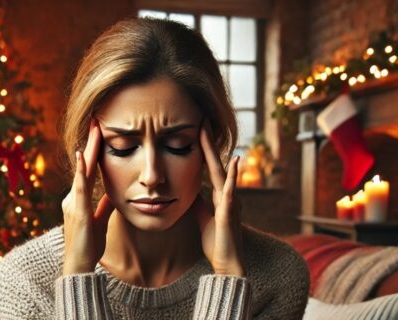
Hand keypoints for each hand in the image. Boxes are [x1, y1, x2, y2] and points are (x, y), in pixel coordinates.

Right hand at [61, 119, 113, 274]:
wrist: (79, 265)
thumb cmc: (88, 244)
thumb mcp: (100, 219)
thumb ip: (105, 205)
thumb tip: (114, 192)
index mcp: (78, 199)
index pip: (88, 170)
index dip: (94, 152)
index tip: (100, 134)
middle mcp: (73, 197)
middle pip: (84, 165)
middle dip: (91, 143)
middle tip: (97, 122)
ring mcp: (73, 202)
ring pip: (82, 171)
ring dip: (88, 150)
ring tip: (95, 130)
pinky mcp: (78, 210)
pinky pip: (79, 187)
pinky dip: (80, 171)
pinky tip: (81, 156)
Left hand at [193, 122, 244, 275]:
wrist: (227, 263)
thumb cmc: (216, 243)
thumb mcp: (203, 219)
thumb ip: (199, 204)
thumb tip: (191, 191)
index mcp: (219, 196)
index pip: (210, 168)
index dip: (204, 150)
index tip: (198, 132)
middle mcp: (226, 195)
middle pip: (215, 164)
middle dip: (208, 143)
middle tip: (202, 121)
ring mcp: (229, 202)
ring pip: (222, 172)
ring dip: (215, 151)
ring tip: (208, 131)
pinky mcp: (228, 212)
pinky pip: (230, 190)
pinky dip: (232, 175)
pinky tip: (233, 160)